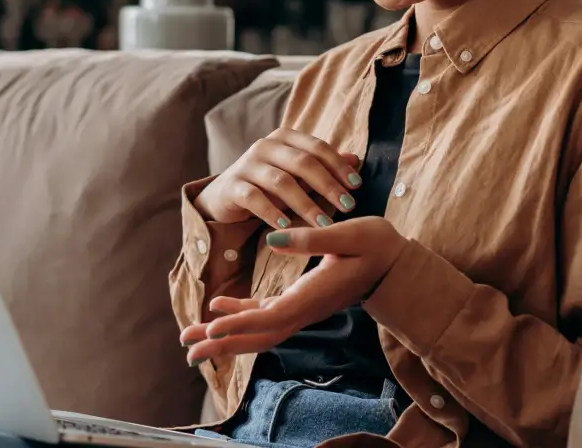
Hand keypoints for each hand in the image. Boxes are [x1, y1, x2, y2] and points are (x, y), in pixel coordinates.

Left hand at [180, 218, 405, 362]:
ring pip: (258, 331)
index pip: (271, 317)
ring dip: (224, 335)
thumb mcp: (350, 233)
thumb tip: (273, 242)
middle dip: (222, 342)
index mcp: (314, 295)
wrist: (396, 263)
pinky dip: (239, 317)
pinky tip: (217, 309)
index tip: (211, 326)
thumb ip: (312, 238)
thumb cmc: (377, 244)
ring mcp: (301, 309)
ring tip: (189, 338)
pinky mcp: (299, 302)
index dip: (240, 323)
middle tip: (186, 347)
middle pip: (258, 336)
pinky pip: (264, 317)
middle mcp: (304, 309)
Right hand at [194, 128, 361, 228]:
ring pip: (282, 182)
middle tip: (348, 206)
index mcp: (284, 137)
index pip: (317, 147)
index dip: (339, 166)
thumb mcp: (297, 175)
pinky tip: (287, 226)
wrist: (226, 197)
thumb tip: (355, 159)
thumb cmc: (269, 185)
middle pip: (303, 162)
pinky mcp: (232, 186)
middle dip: (328, 185)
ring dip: (306, 204)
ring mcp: (246, 165)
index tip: (357, 186)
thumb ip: (323, 167)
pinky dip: (273, 212)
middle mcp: (265, 146)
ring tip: (324, 224)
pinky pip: (255, 198)